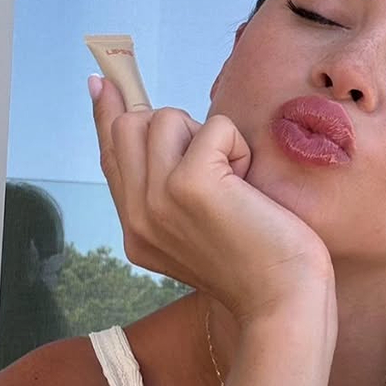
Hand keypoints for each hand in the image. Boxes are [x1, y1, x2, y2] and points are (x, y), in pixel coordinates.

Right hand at [90, 76, 335, 323]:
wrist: (284, 302)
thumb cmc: (260, 263)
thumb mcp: (201, 226)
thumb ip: (171, 189)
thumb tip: (156, 126)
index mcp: (136, 230)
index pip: (110, 156)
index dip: (107, 115)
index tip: (102, 83)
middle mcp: (137, 216)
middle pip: (131, 126)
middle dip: (179, 128)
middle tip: (218, 166)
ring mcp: (157, 200)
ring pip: (166, 119)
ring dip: (212, 138)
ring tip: (236, 183)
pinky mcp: (189, 185)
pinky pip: (214, 127)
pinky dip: (239, 147)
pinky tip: (249, 186)